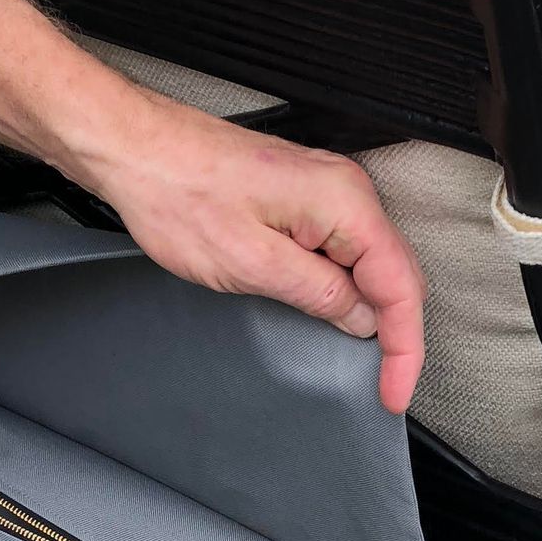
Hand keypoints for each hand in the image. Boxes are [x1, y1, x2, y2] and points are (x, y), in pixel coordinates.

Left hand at [75, 95, 425, 414]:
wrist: (136, 148)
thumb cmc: (179, 193)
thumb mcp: (252, 264)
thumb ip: (318, 294)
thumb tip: (361, 319)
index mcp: (343, 202)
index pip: (400, 286)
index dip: (405, 348)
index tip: (395, 391)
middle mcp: (344, 189)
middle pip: (397, 273)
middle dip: (397, 333)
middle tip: (385, 386)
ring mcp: (325, 188)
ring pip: (373, 261)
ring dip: (374, 310)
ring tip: (367, 361)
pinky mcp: (303, 195)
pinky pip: (345, 247)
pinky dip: (350, 285)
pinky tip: (338, 313)